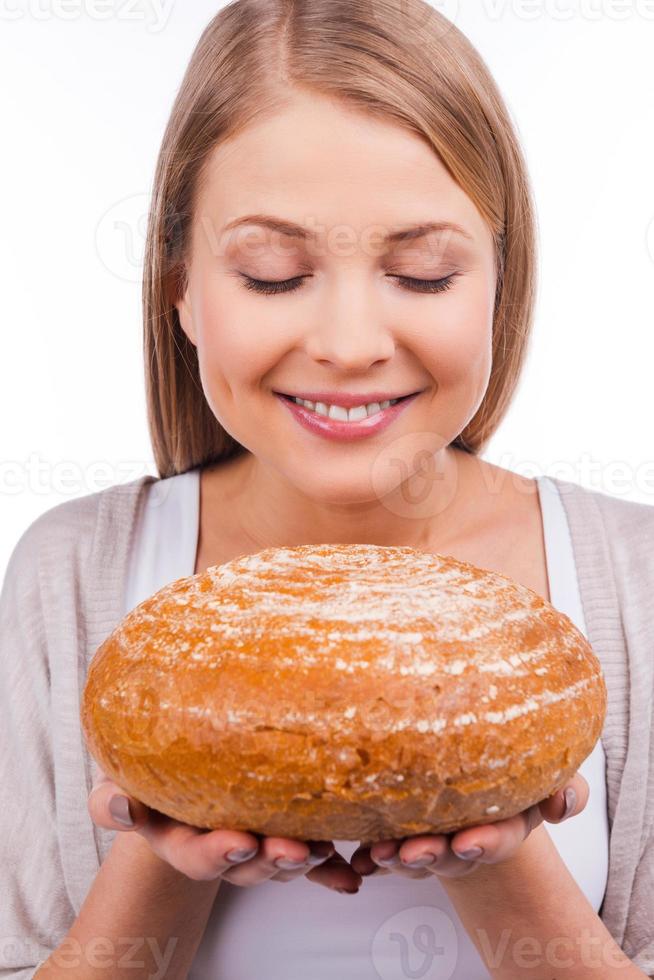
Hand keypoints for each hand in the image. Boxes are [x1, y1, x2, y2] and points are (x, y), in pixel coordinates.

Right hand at [88, 767, 362, 892]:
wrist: (178, 769)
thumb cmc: (147, 774)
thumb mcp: (121, 782)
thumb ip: (113, 801)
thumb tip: (123, 807)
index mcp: (180, 841)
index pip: (197, 856)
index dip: (218, 854)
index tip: (240, 841)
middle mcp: (221, 848)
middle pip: (248, 865)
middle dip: (272, 859)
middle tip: (293, 849)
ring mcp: (255, 842)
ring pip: (282, 861)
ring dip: (306, 860)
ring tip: (323, 850)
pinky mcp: (283, 831)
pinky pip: (308, 856)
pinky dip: (329, 869)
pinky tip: (348, 876)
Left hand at [350, 772, 588, 880]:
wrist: (475, 768)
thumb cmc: (512, 769)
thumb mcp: (545, 774)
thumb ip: (566, 788)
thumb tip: (562, 804)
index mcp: (503, 826)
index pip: (498, 839)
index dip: (485, 843)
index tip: (468, 842)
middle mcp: (465, 840)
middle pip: (450, 855)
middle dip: (431, 855)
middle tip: (413, 852)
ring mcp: (431, 839)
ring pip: (413, 857)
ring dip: (396, 857)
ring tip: (379, 852)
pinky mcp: (399, 834)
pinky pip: (383, 850)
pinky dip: (369, 855)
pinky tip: (358, 856)